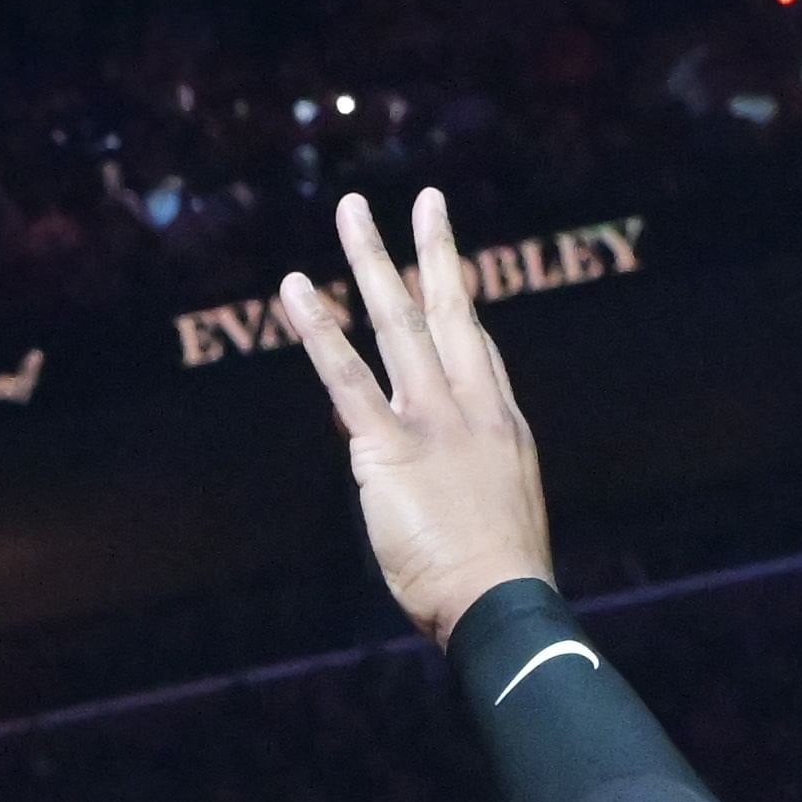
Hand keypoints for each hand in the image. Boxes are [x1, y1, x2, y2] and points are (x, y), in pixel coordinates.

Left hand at [279, 187, 557, 642]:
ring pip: (399, 321)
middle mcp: (473, 408)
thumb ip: (469, 490)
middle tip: (426, 199)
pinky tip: (297, 288)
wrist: (499, 602)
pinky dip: (319, 329)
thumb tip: (444, 491)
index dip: (464, 309)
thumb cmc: (497, 584)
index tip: (452, 271)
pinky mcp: (389, 446)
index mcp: (504, 429)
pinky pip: (346, 376)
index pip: (479, 353)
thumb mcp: (495, 522)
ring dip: (373, 260)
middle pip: (452, 312)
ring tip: (352, 210)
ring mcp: (432, 420)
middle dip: (435, 250)